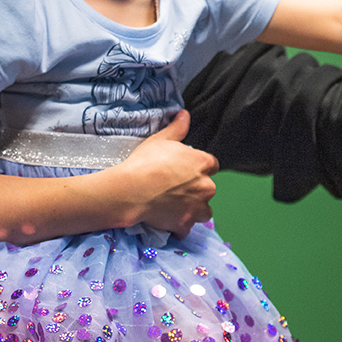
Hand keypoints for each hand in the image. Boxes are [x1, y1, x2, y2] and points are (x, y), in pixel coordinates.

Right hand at [109, 110, 218, 236]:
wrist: (131, 190)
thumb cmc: (146, 162)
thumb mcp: (161, 139)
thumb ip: (177, 127)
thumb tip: (184, 114)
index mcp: (204, 164)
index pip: (211, 165)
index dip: (198, 168)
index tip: (184, 171)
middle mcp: (207, 186)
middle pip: (207, 188)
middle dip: (195, 189)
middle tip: (174, 188)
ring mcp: (197, 207)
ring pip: (203, 210)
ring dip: (193, 209)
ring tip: (175, 206)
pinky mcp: (186, 224)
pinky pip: (187, 227)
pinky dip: (179, 226)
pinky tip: (167, 220)